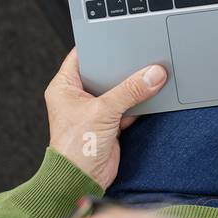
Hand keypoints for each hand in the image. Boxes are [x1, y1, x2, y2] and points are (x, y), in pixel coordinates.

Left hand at [45, 49, 168, 188]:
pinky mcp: (109, 124)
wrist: (81, 180)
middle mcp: (78, 97)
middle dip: (123, 66)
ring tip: (150, 74)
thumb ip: (130, 91)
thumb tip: (152, 75)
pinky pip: (128, 106)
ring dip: (133, 87)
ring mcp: (95, 110)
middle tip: (141, 55)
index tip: (119, 37)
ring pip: (119, 90)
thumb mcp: (104, 111)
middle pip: (104, 72)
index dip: (99, 45)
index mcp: (64, 87)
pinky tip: (151, 96)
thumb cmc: (75, 148)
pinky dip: (140, 103)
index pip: (82, 56)